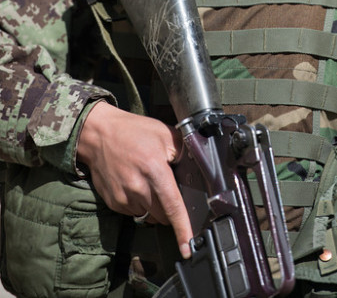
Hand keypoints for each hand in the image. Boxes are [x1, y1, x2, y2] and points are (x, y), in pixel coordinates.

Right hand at [77, 101, 191, 258]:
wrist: (98, 134)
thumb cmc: (132, 131)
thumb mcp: (164, 133)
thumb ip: (183, 151)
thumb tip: (197, 167)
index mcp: (154, 170)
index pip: (172, 206)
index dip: (182, 229)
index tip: (187, 247)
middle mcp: (138, 188)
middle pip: (163, 216)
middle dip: (170, 208)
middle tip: (167, 187)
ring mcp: (124, 197)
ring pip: (149, 215)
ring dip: (154, 206)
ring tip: (149, 181)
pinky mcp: (114, 202)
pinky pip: (134, 212)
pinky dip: (139, 203)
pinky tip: (136, 184)